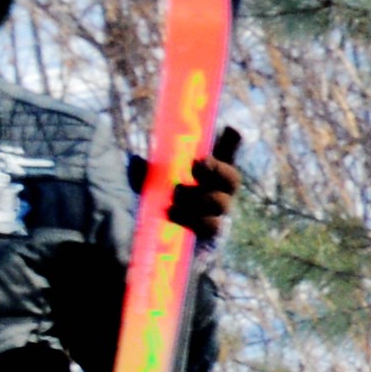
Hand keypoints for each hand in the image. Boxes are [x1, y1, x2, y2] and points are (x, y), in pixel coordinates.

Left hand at [142, 125, 248, 243]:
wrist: (151, 242)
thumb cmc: (155, 204)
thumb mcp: (146, 184)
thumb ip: (143, 172)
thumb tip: (137, 161)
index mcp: (208, 173)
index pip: (228, 154)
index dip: (233, 141)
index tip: (230, 128)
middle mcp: (219, 191)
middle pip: (233, 178)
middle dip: (216, 170)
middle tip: (196, 165)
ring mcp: (218, 214)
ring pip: (222, 203)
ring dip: (198, 196)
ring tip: (176, 194)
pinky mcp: (211, 236)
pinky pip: (212, 227)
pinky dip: (192, 218)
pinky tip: (173, 213)